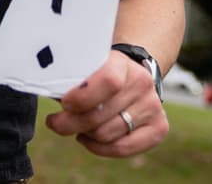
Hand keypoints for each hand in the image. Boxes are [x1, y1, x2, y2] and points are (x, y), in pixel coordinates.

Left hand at [45, 50, 168, 156]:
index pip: (108, 81)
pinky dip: (99, 148)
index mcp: (122, 63)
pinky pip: (123, 148)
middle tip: (55, 122)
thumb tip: (51, 93)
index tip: (63, 104)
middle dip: (70, 123)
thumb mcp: (87, 66)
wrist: (132, 75)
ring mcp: (153, 106)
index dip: (81, 97)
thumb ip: (73, 79)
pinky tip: (87, 138)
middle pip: (100, 115)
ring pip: (107, 135)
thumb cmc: (99, 73)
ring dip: (84, 134)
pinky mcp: (160, 127)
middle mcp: (142, 83)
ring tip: (75, 127)